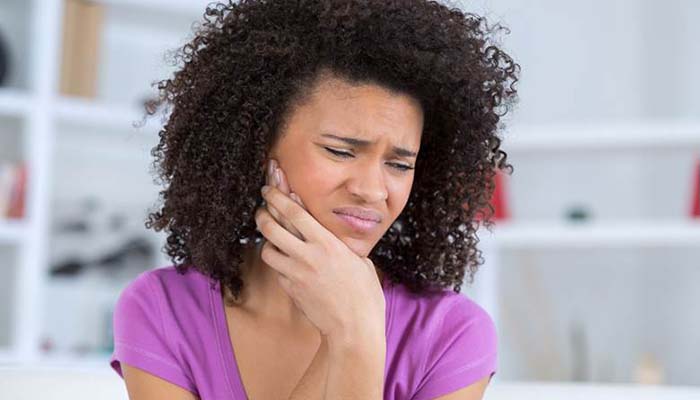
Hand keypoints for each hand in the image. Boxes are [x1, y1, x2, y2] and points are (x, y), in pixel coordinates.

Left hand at [255, 173, 385, 345]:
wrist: (354, 328)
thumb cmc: (364, 294)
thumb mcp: (358, 260)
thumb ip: (339, 244)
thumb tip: (326, 230)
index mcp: (327, 243)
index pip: (295, 212)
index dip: (278, 195)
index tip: (270, 186)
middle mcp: (308, 256)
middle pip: (271, 227)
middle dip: (263, 213)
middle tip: (262, 208)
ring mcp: (296, 274)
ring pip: (267, 249)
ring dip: (268, 241)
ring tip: (272, 237)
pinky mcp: (290, 289)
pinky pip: (277, 270)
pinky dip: (280, 264)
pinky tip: (288, 263)